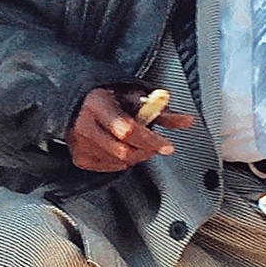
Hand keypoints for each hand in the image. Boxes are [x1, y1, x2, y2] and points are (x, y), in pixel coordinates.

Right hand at [67, 87, 196, 171]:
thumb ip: (161, 111)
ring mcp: (79, 144)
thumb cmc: (108, 98)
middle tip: (156, 144)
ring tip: (136, 141)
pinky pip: (110, 168)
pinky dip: (121, 161)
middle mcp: (84, 125)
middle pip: (124, 151)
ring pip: (119, 162)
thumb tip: (188, 121)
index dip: (151, 140)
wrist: (77, 103)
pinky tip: (121, 147)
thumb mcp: (134, 98)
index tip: (167, 146)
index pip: (127, 129)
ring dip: (135, 155)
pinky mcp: (79, 157)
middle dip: (147, 150)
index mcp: (98, 104)